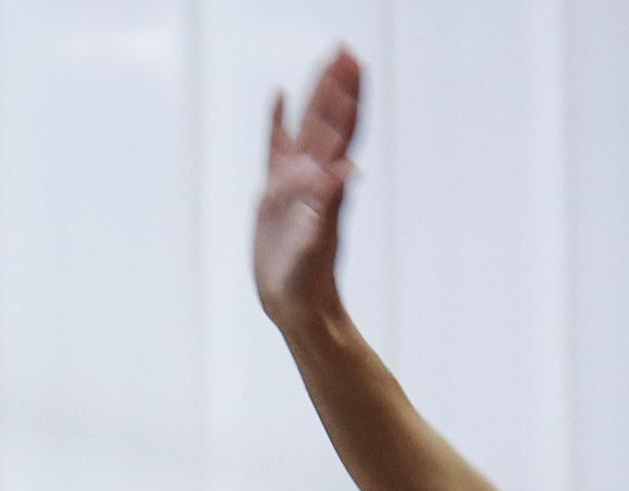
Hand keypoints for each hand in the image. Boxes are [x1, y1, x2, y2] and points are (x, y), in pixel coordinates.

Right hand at [255, 47, 361, 327]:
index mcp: (324, 185)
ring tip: (326, 62)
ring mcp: (295, 183)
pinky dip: (278, 121)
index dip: (348, 98)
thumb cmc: (306, 282)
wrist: (297, 305)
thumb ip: (328, 204)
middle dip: (336, 85)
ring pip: (307, 129)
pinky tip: (278, 99)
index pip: (341, 132)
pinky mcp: (276, 196)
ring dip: (316, 96)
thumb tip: (349, 168)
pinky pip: (277, 148)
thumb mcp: (315, 244)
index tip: (353, 63)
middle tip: (344, 48)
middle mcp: (314, 178)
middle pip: (328, 121)